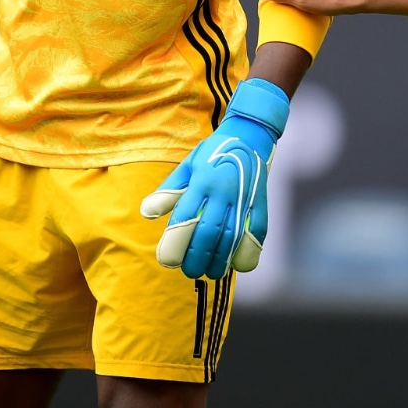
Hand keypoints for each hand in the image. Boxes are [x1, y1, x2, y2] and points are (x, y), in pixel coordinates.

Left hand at [140, 77, 289, 278]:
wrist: (251, 135)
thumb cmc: (213, 153)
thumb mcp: (188, 166)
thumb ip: (169, 191)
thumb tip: (147, 213)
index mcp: (201, 180)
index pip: (185, 218)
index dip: (175, 243)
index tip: (168, 261)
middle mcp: (223, 190)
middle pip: (208, 232)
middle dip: (197, 258)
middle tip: (189, 272)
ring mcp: (244, 197)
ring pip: (232, 237)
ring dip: (220, 260)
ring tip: (210, 273)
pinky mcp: (261, 203)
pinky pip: (256, 233)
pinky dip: (248, 252)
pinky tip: (237, 264)